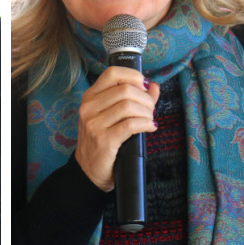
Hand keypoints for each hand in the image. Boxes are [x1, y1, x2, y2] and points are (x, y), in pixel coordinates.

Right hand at [74, 66, 159, 191]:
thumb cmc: (103, 141)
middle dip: (145, 98)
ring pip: (129, 106)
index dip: (133, 76)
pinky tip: (150, 128)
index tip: (145, 86)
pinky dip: (146, 124)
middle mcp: (89, 108)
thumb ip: (135, 99)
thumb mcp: (113, 116)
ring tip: (150, 120)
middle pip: (125, 90)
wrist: (89, 171)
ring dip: (147, 112)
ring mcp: (94, 124)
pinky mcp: (104, 140)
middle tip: (151, 109)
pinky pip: (131, 125)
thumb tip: (154, 86)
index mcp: (90, 97)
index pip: (112, 73)